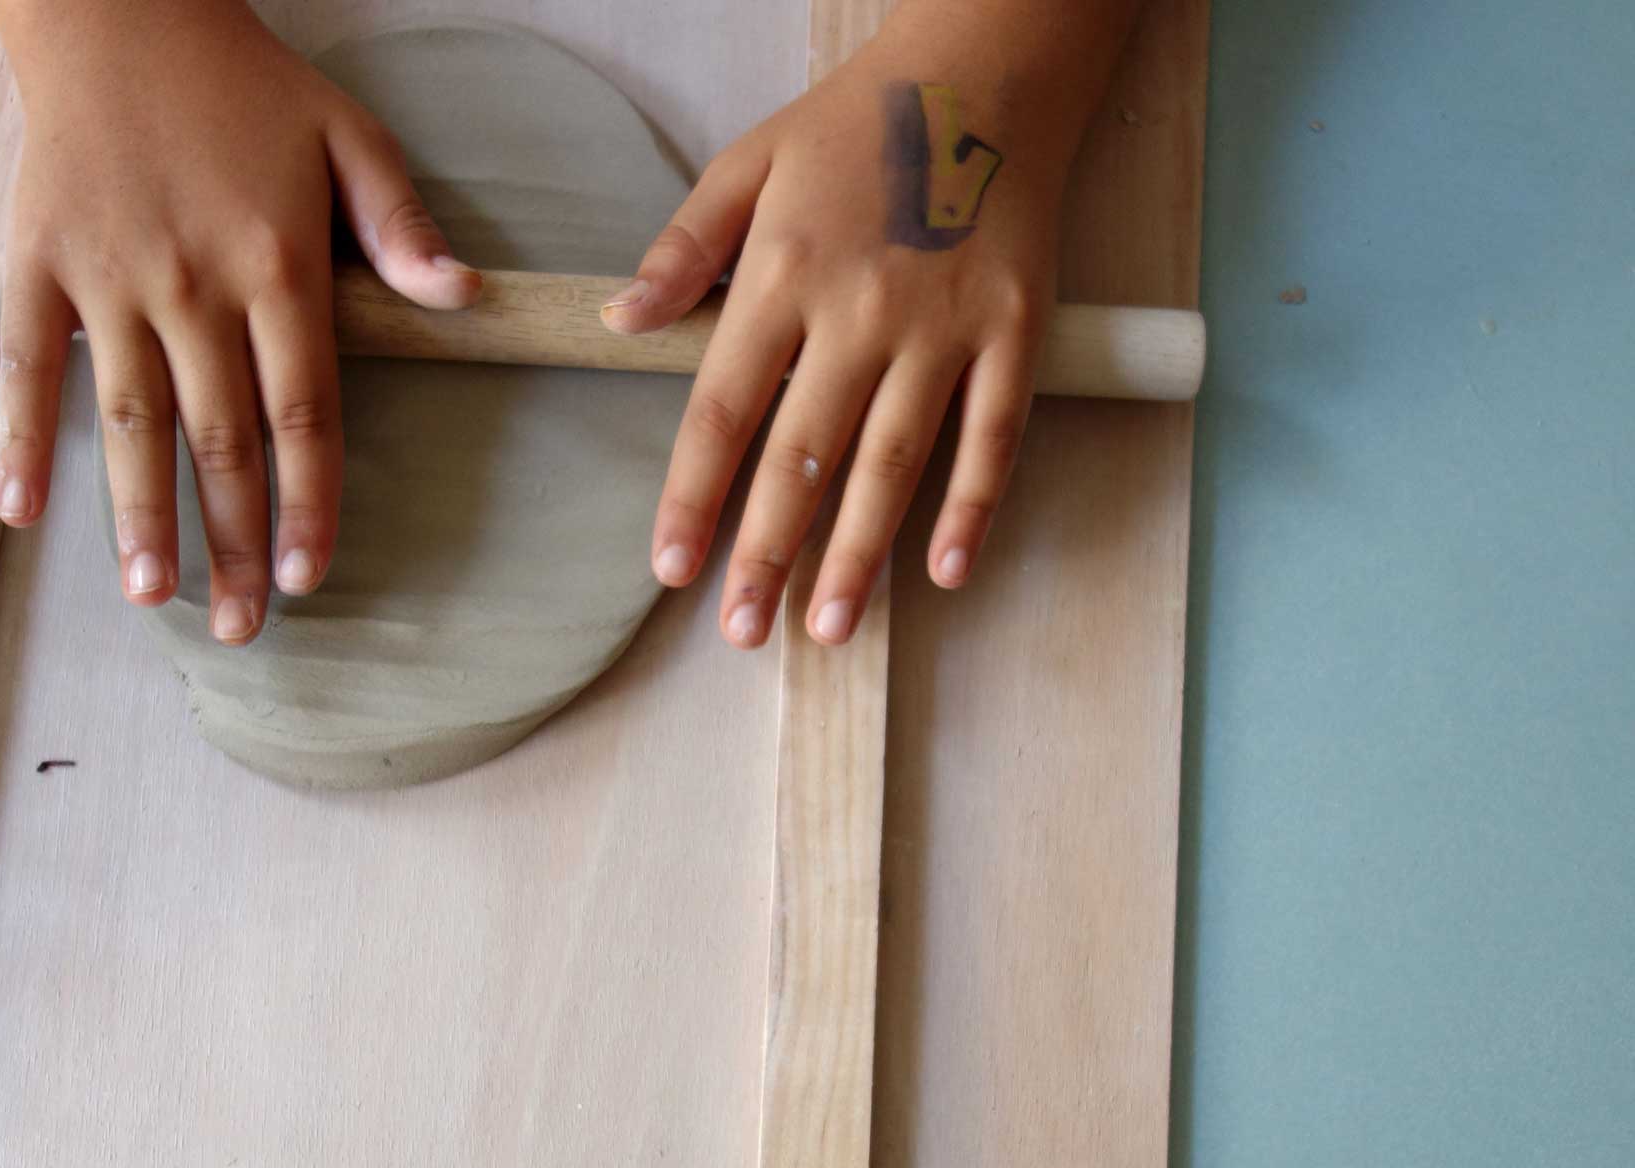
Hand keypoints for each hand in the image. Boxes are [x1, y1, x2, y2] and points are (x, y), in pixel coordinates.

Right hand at [0, 0, 478, 640]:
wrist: (118, 12)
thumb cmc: (243, 83)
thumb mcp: (346, 133)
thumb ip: (400, 223)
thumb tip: (464, 298)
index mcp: (277, 266)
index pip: (302, 415)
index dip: (307, 504)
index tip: (308, 575)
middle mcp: (195, 286)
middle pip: (220, 442)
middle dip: (232, 544)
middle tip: (241, 630)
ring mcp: (112, 280)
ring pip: (130, 423)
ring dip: (140, 519)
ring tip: (154, 599)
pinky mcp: (40, 265)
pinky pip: (30, 368)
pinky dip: (19, 441)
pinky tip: (23, 512)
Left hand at [605, 4, 1130, 646]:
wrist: (986, 69)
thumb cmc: (857, 123)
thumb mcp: (748, 163)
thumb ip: (683, 250)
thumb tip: (619, 322)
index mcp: (783, 273)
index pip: (724, 407)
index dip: (694, 494)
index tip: (669, 566)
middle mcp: (861, 309)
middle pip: (803, 456)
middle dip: (768, 552)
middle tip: (744, 631)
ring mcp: (945, 324)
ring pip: (892, 461)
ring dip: (858, 553)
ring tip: (828, 627)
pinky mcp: (1016, 328)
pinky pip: (994, 434)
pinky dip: (974, 505)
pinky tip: (946, 571)